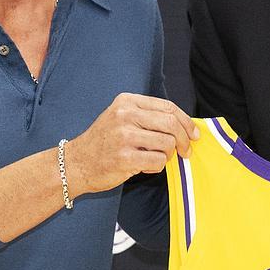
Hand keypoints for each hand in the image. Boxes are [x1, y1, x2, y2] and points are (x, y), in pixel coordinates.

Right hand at [66, 94, 197, 194]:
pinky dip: (158, 167)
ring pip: (168, 143)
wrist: (75, 163)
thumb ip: (148, 117)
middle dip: (185, 140)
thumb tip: (186, 126)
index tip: (194, 134)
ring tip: (158, 158)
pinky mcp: (124, 158)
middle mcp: (125, 115)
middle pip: (171, 123)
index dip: (186, 122)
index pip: (168, 107)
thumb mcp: (121, 118)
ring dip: (169, 155)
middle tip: (186, 151)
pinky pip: (158, 161)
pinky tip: (145, 167)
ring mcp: (124, 136)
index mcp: (127, 101)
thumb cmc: (104, 143)